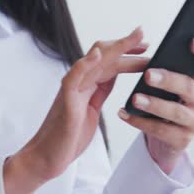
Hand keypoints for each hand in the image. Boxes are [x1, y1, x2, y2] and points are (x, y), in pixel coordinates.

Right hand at [4, 28, 149, 193]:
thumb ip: (100, 91)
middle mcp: (79, 83)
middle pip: (103, 55)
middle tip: (145, 38)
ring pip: (94, 61)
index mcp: (87, 85)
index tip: (146, 48)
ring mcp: (72, 89)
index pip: (109, 62)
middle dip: (125, 45)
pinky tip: (97, 55)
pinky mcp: (66, 100)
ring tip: (136, 39)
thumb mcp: (92, 110)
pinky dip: (84, 64)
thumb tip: (114, 75)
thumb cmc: (68, 136)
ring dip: (116, 48)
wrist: (48, 156)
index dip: (127, 53)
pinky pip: (73, 77)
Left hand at [118, 38, 193, 173]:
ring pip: (176, 112)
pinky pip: (161, 130)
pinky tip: (125, 114)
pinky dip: (140, 122)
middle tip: (148, 75)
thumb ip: (162, 69)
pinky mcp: (182, 140)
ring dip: (154, 104)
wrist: (162, 138)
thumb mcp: (165, 86)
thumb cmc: (162, 103)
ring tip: (135, 99)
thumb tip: (143, 46)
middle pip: (190, 87)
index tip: (191, 42)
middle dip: (168, 80)